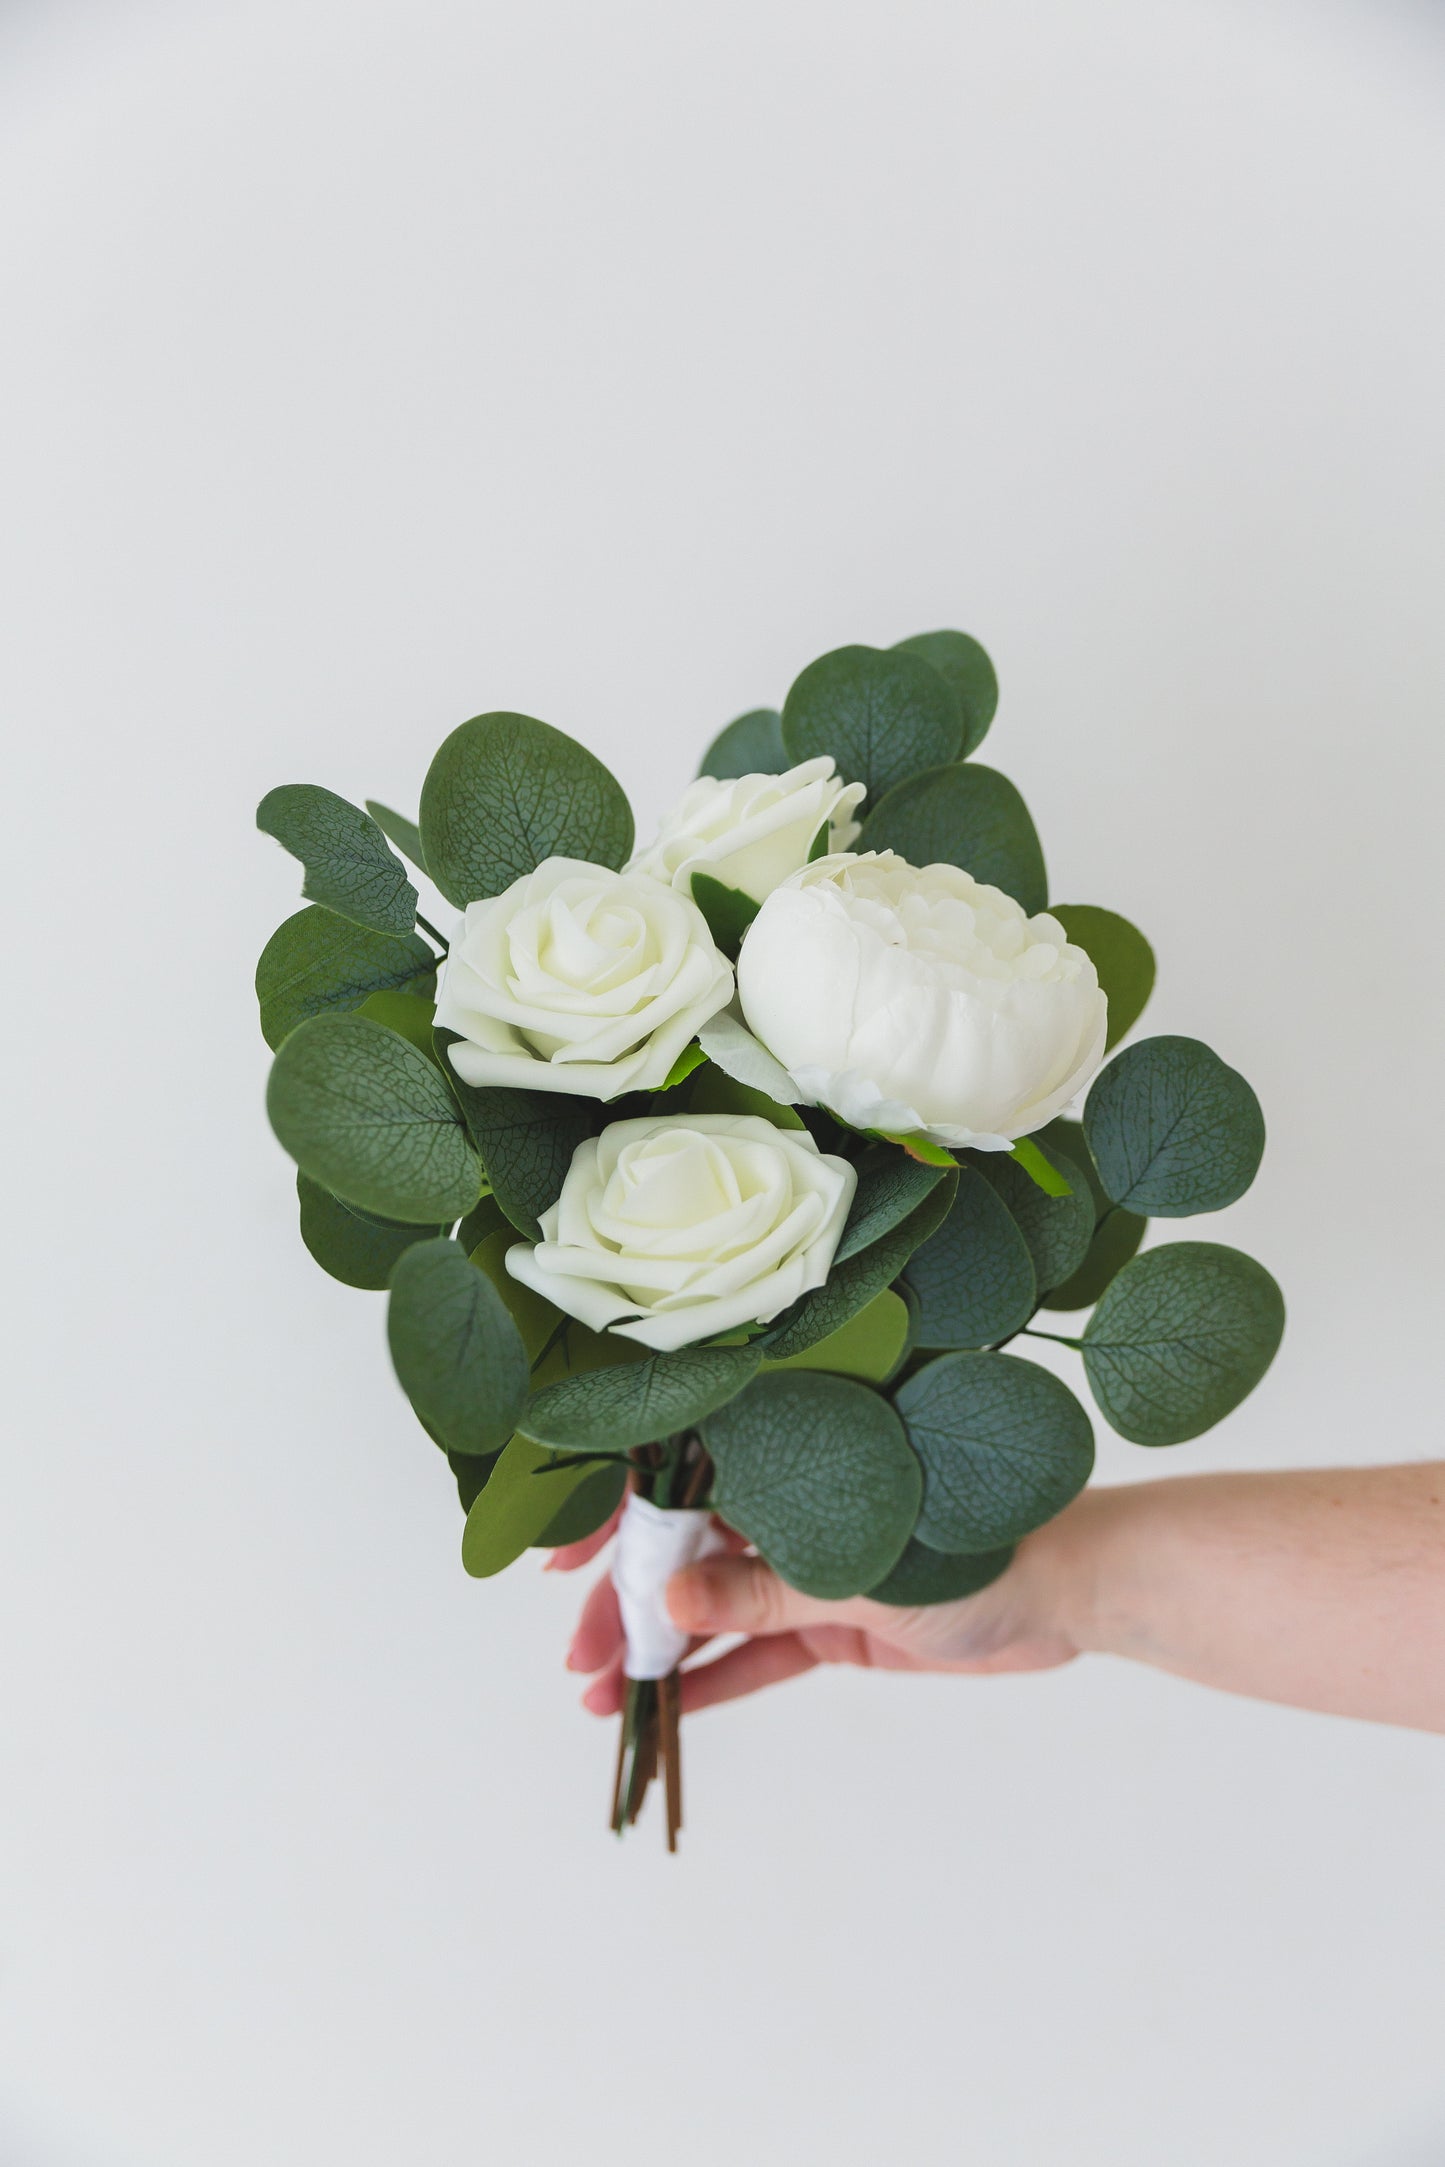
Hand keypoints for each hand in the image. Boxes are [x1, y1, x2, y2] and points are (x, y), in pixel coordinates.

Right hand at [548, 1499, 1094, 1715]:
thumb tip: (667, 1604)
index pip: (679, 1478)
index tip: (561, 1561)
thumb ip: (762, 1592)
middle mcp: (793, 1505)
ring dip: (658, 1647)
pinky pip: (761, 1650)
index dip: (613, 1517)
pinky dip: (715, 1678)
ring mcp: (812, 1564)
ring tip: (599, 1696)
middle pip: (685, 1551)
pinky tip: (664, 1709)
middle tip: (580, 1658)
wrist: (1072, 1587)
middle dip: (626, 1601)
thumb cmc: (979, 1539)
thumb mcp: (860, 1572)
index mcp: (794, 1458)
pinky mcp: (837, 1619)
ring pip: (714, 1605)